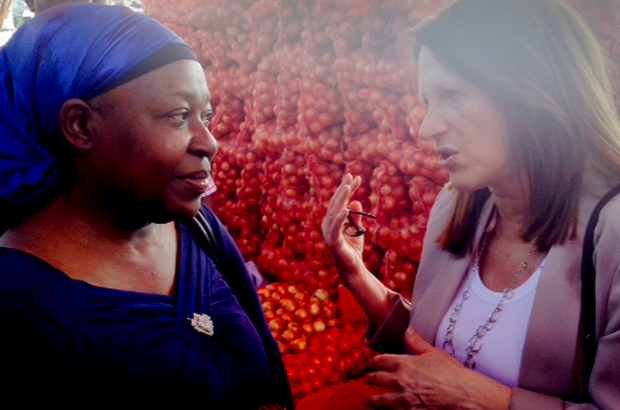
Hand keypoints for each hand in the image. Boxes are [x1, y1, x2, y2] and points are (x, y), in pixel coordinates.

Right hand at [321, 174, 364, 281]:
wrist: (352, 269)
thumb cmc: (352, 250)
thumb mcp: (357, 230)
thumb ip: (355, 217)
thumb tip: (356, 202)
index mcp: (332, 221)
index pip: (339, 201)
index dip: (346, 188)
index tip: (355, 177)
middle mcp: (327, 224)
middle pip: (335, 203)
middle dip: (344, 189)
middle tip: (351, 176)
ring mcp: (329, 233)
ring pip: (334, 212)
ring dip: (341, 199)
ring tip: (348, 187)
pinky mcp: (334, 242)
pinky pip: (336, 228)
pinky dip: (340, 218)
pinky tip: (346, 209)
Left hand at [363, 328, 510, 409]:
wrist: (462, 393)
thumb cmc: (451, 373)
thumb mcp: (433, 353)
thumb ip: (417, 342)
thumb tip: (408, 330)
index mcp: (405, 364)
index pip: (382, 361)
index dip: (375, 361)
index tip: (372, 362)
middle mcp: (400, 381)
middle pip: (378, 379)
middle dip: (370, 379)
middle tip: (367, 379)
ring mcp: (404, 398)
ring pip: (381, 399)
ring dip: (372, 399)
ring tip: (366, 401)